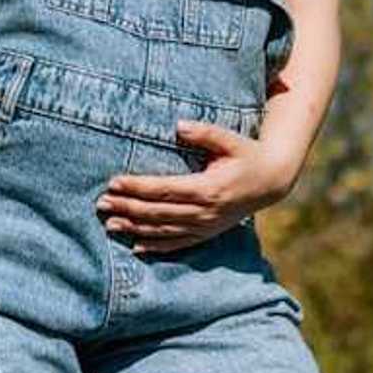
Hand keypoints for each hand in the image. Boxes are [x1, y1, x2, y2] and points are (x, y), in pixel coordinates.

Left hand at [95, 119, 294, 254]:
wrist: (272, 182)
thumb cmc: (247, 155)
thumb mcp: (231, 140)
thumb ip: (206, 133)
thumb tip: (179, 125)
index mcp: (208, 188)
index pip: (164, 189)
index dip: (137, 187)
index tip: (114, 183)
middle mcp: (205, 211)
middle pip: (158, 212)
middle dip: (128, 208)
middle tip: (101, 204)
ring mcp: (206, 225)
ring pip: (164, 231)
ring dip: (135, 228)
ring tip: (111, 225)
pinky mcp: (207, 233)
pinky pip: (179, 244)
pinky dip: (157, 246)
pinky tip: (136, 247)